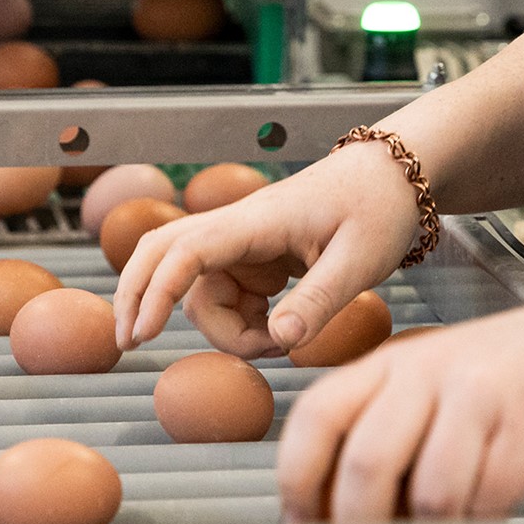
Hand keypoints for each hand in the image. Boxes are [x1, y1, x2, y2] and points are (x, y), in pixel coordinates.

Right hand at [114, 142, 422, 358]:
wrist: (393, 177)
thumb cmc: (379, 208)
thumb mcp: (359, 261)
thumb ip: (318, 302)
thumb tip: (280, 340)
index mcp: (256, 222)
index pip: (187, 251)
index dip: (158, 291)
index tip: (142, 332)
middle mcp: (237, 229)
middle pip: (161, 255)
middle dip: (141, 297)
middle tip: (130, 343)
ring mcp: (242, 244)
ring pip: (199, 291)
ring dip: (222, 328)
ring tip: (277, 346)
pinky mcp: (253, 259)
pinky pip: (225, 296)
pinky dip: (240, 324)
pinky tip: (277, 332)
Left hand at [277, 289, 523, 523]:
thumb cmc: (510, 374)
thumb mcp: (431, 384)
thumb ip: (384, 432)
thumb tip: (337, 510)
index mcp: (389, 363)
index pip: (316, 416)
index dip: (298, 480)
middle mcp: (427, 372)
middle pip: (365, 463)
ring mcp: (480, 394)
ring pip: (430, 491)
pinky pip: (491, 497)